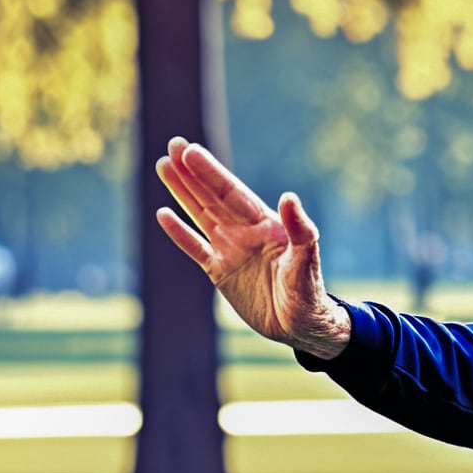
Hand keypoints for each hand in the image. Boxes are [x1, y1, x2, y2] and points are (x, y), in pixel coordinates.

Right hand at [154, 138, 349, 358]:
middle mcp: (245, 232)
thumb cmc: (309, 293)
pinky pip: (195, 248)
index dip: (211, 172)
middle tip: (172, 146)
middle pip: (212, 197)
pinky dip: (180, 233)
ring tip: (164, 166)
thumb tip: (289, 197)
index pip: (232, 193)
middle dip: (192, 172)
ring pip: (200, 215)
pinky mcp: (220, 272)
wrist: (300, 326)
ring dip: (183, 193)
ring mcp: (230, 250)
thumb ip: (300, 229)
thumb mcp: (306, 260)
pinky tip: (163, 214)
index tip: (190, 151)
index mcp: (266, 224)